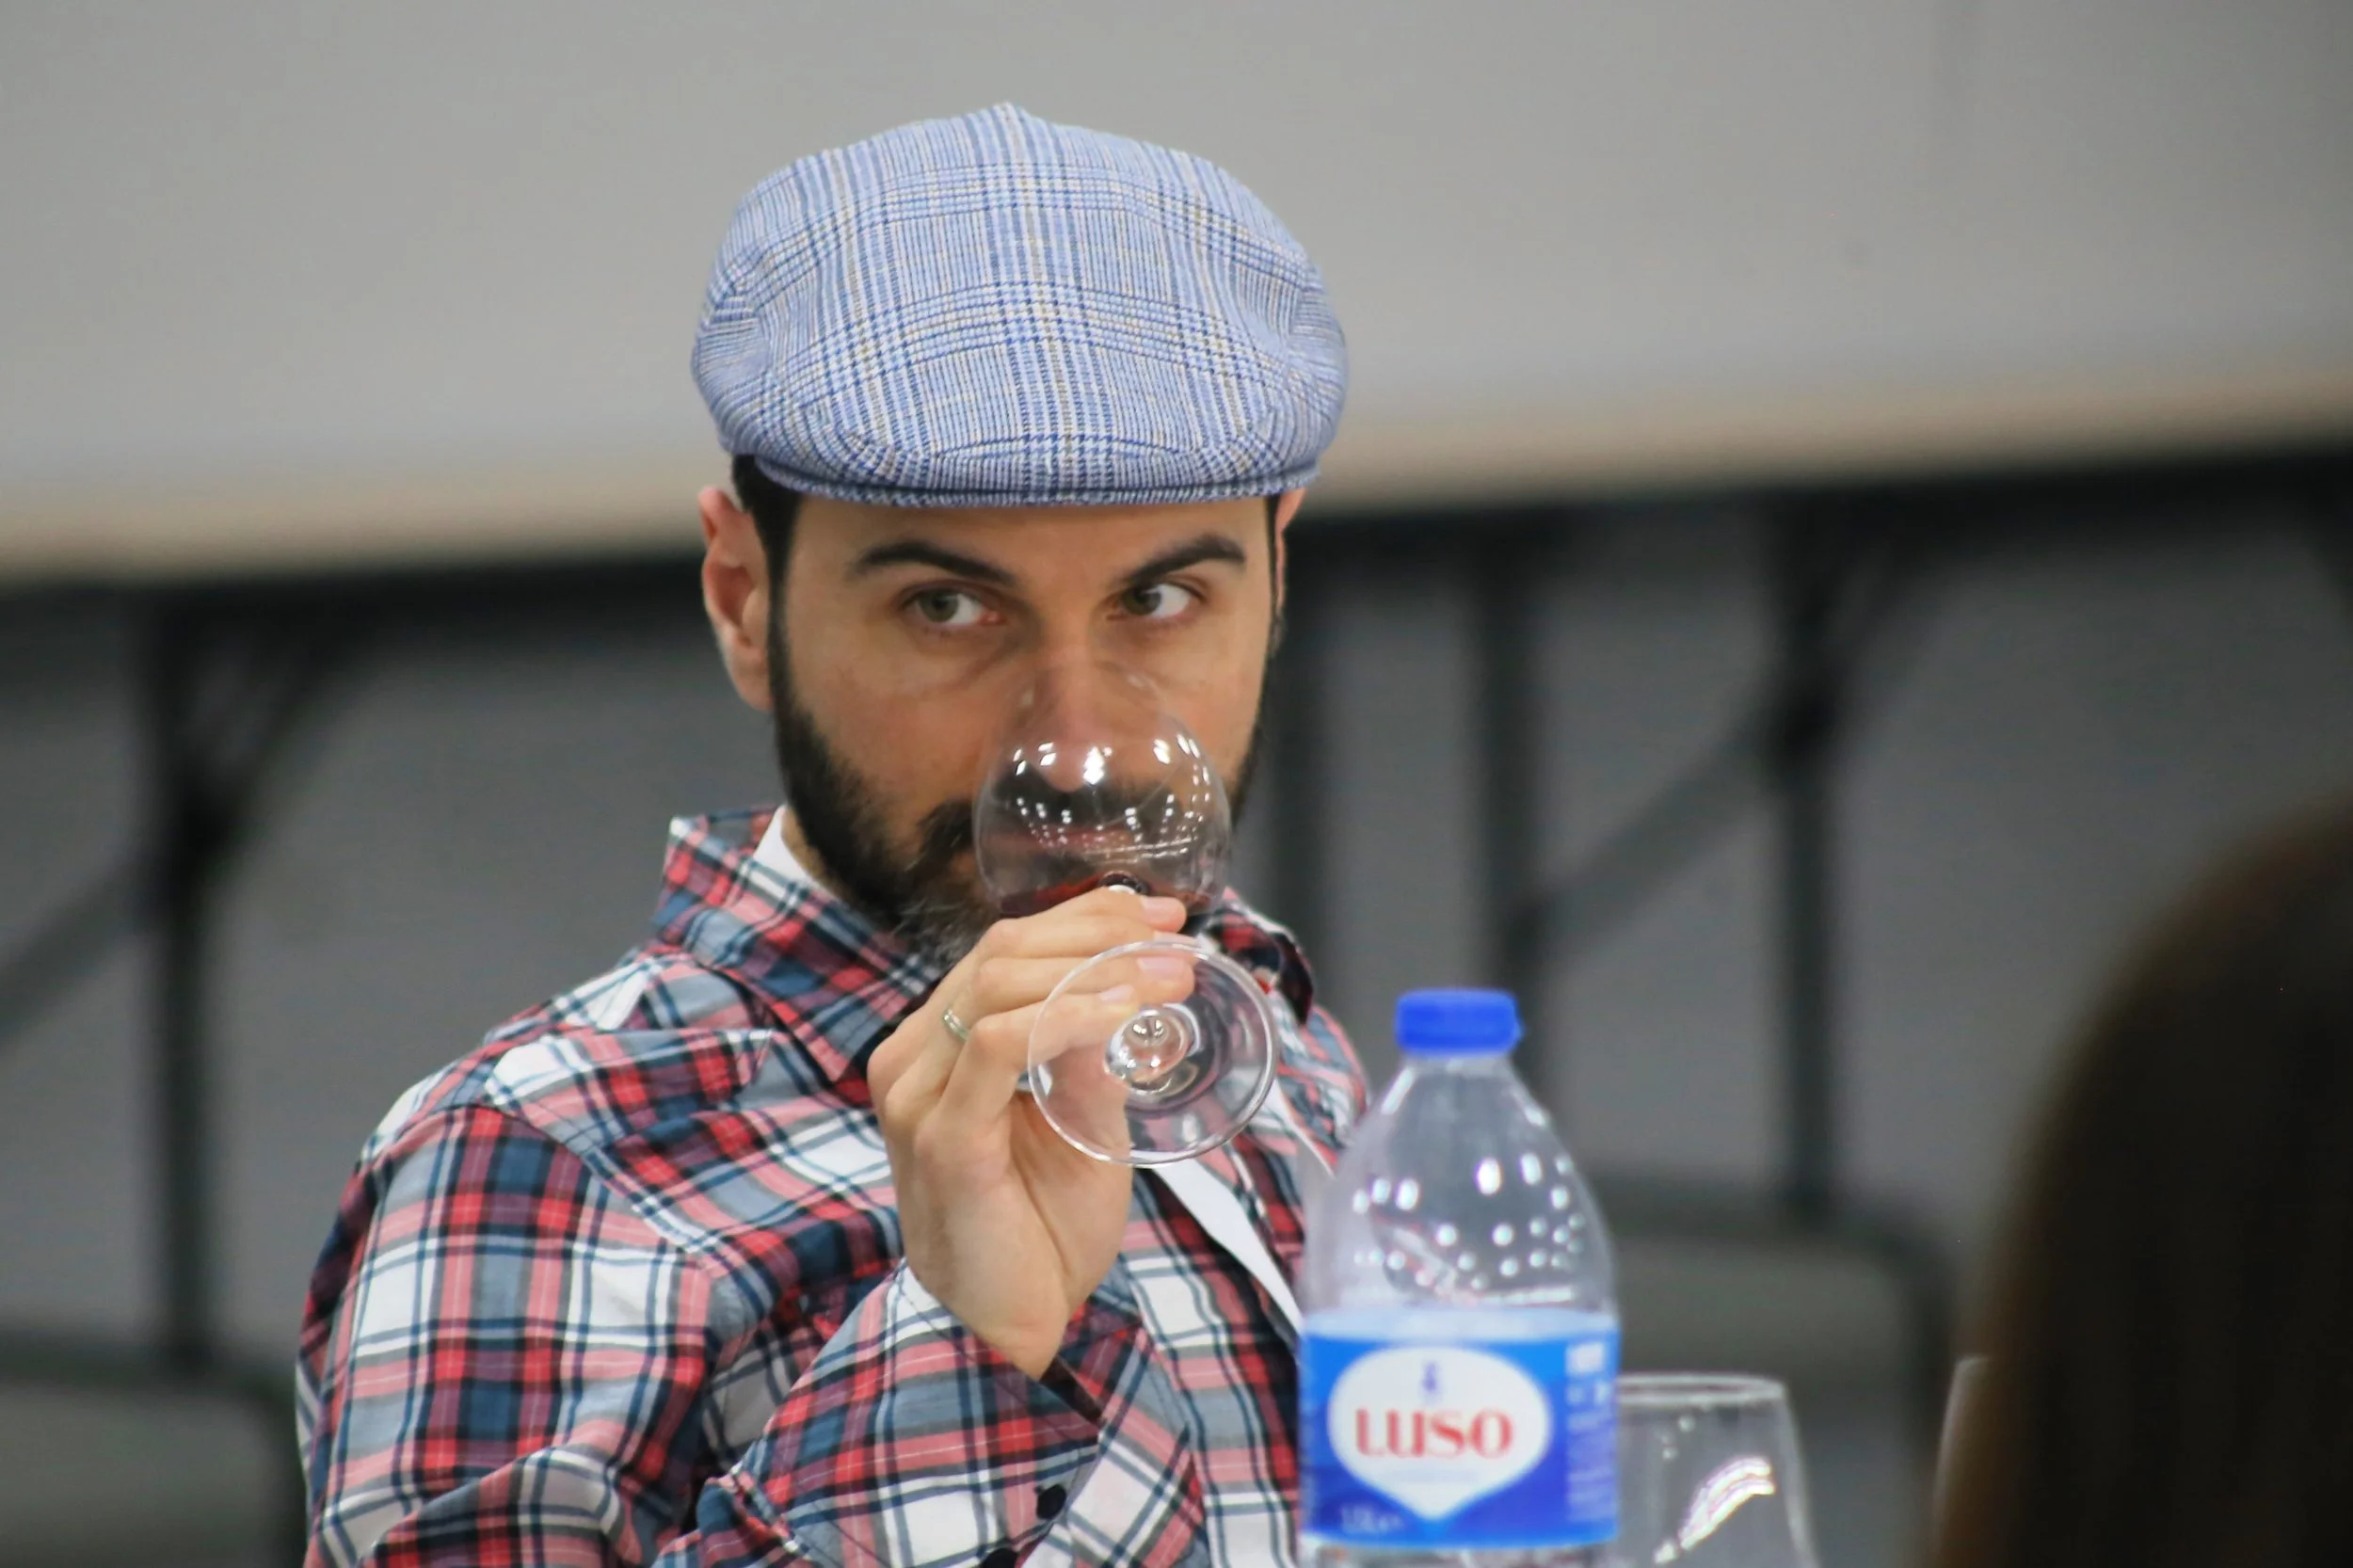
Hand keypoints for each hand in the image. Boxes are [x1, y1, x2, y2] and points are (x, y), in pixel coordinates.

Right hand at [867, 887, 1190, 1375]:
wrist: (1006, 1331)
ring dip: (1093, 966)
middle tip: (1174, 934)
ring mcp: (918, 1095)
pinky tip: (1123, 1011)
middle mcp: (913, 1059)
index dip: (1082, 918)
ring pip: (995, 984)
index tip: (1160, 915)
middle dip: (1095, 929)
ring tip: (1167, 972)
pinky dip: (1067, 1015)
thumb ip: (1090, 1058)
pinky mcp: (941, 1135)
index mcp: (938, 1048)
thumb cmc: (1041, 1233)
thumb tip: (1135, 987)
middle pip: (999, 951)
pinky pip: (998, 1044)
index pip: (1003, 949)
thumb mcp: (1082, 1124)